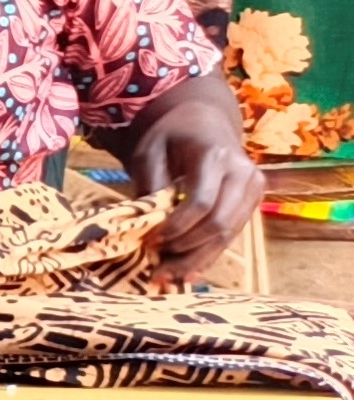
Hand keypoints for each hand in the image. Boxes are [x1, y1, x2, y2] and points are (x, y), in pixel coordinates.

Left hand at [121, 112, 261, 276]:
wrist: (205, 122)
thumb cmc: (172, 135)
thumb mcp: (150, 150)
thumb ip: (150, 183)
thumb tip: (147, 223)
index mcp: (216, 156)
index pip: (201, 202)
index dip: (176, 227)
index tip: (150, 241)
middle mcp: (243, 173)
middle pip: (219, 223)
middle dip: (186, 250)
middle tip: (156, 267)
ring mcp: (253, 188)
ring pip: (229, 234)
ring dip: (197, 259)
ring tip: (167, 276)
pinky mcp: (253, 201)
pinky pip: (233, 234)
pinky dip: (209, 255)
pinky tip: (187, 273)